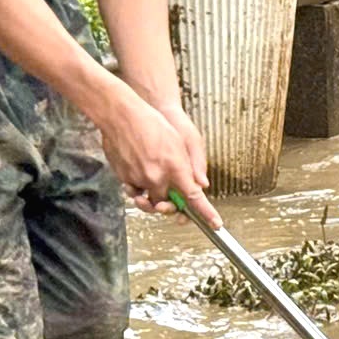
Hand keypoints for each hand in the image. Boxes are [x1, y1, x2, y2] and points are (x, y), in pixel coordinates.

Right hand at [98, 92, 210, 216]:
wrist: (122, 115)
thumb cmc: (154, 124)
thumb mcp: (181, 140)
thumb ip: (193, 165)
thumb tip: (201, 184)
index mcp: (175, 168)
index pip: (194, 197)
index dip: (206, 213)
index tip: (215, 223)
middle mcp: (157, 177)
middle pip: (168, 204)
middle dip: (171, 206)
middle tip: (171, 203)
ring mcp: (139, 179)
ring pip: (149, 200)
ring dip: (153, 199)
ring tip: (152, 194)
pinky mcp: (123, 177)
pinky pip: (134, 191)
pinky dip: (138, 190)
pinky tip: (140, 180)